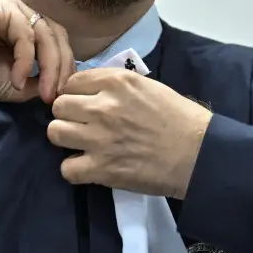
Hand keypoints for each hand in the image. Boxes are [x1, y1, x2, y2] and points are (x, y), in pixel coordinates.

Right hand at [0, 0, 76, 103]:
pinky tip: (17, 78)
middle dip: (62, 67)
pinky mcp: (1, 6)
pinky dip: (26, 60)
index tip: (62, 95)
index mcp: (23, 25)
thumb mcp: (12, 84)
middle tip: (56, 95)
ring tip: (42, 92)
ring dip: (49, 67)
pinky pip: (25, 34)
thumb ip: (37, 81)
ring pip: (45, 34)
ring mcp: (10, 5)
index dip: (65, 67)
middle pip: (56, 34)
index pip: (56, 40)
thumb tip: (61, 87)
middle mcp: (19, 10)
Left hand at [47, 68, 213, 197]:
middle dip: (68, 115)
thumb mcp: (147, 86)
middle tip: (82, 125)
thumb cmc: (179, 118)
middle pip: (59, 106)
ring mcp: (99, 138)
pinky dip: (75, 169)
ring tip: (82, 145)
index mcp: (116, 82)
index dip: (76, 94)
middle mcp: (103, 107)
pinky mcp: (101, 169)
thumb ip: (115, 86)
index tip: (84, 104)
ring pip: (55, 133)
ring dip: (66, 139)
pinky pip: (66, 168)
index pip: (72, 82)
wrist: (198, 154)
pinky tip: (89, 166)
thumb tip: (89, 91)